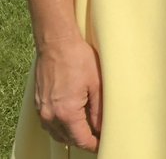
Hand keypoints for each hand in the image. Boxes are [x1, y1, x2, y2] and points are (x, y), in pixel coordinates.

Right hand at [33, 34, 101, 149]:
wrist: (57, 43)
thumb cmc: (78, 59)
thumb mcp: (97, 84)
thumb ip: (99, 110)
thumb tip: (103, 127)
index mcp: (66, 113)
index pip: (81, 139)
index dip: (94, 145)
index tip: (103, 144)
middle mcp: (50, 115)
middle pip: (68, 139)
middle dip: (83, 140)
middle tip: (98, 137)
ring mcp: (42, 109)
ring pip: (57, 132)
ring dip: (71, 134)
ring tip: (87, 129)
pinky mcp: (39, 102)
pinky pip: (49, 122)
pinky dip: (61, 125)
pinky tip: (72, 118)